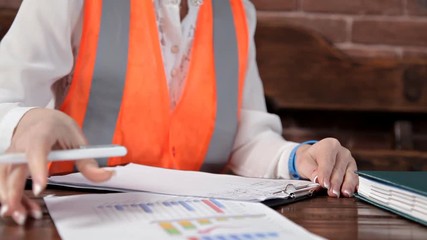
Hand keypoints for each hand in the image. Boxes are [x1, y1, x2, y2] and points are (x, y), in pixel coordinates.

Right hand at [0, 108, 113, 224]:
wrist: (39, 118)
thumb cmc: (58, 127)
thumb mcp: (78, 140)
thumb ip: (89, 162)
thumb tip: (107, 176)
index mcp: (41, 133)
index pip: (36, 151)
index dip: (37, 169)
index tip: (40, 188)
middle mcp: (20, 144)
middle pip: (12, 169)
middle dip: (14, 192)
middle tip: (23, 212)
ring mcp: (11, 154)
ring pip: (3, 178)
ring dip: (10, 198)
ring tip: (21, 215)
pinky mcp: (7, 164)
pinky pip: (4, 181)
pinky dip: (9, 197)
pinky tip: (20, 209)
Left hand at [295, 138, 357, 197]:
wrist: (315, 157)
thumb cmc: (310, 160)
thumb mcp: (304, 163)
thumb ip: (310, 171)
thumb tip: (317, 180)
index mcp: (328, 145)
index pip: (327, 161)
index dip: (325, 174)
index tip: (324, 184)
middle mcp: (341, 151)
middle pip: (339, 169)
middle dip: (335, 183)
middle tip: (332, 193)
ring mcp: (349, 160)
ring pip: (349, 174)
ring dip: (347, 185)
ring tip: (344, 194)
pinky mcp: (353, 168)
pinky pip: (355, 177)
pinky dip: (353, 185)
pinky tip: (352, 191)